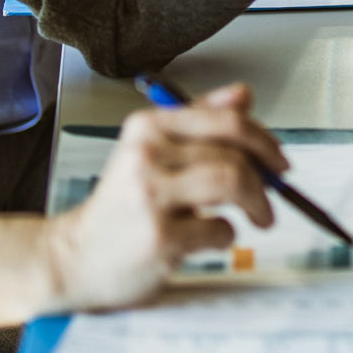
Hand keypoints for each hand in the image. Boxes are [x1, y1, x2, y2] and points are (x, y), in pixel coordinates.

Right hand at [41, 84, 287, 312]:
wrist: (74, 258)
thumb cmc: (120, 207)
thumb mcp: (154, 152)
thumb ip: (200, 121)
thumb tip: (244, 94)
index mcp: (149, 127)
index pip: (227, 120)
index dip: (264, 140)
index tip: (278, 161)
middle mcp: (147, 155)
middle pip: (235, 155)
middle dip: (265, 179)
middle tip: (271, 197)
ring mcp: (151, 196)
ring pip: (232, 183)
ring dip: (256, 203)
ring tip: (257, 218)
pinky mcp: (159, 237)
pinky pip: (220, 229)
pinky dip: (226, 237)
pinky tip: (207, 240)